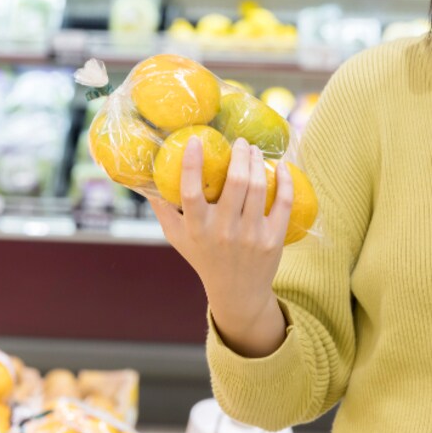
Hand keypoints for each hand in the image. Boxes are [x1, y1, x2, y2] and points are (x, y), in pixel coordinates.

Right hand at [150, 136, 293, 323]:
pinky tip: (281, 167)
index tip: (196, 139)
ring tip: (255, 151)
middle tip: (240, 141)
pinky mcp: (273, 239)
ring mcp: (250, 236)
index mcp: (197, 228)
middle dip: (239, 154)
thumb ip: (163, 209)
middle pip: (235, 182)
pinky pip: (283, 202)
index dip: (192, 163)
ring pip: (258, 187)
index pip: (190, 191)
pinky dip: (284, 180)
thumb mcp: (177, 237)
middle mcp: (223, 231)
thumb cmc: (203, 257)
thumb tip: (147, 179)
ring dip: (258, 162)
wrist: (237, 292)